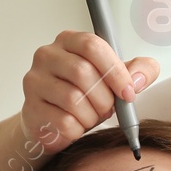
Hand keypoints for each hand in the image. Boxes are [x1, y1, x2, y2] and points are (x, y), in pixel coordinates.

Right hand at [18, 30, 161, 153]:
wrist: (54, 122)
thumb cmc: (86, 96)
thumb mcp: (116, 79)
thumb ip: (137, 71)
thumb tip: (139, 79)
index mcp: (69, 41)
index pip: (92, 46)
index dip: (114, 70)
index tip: (128, 92)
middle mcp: (47, 55)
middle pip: (82, 73)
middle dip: (104, 98)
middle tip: (108, 109)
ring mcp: (34, 80)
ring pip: (73, 99)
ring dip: (91, 115)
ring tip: (91, 117)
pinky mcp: (30, 107)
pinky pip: (63, 122)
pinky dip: (78, 129)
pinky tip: (76, 126)